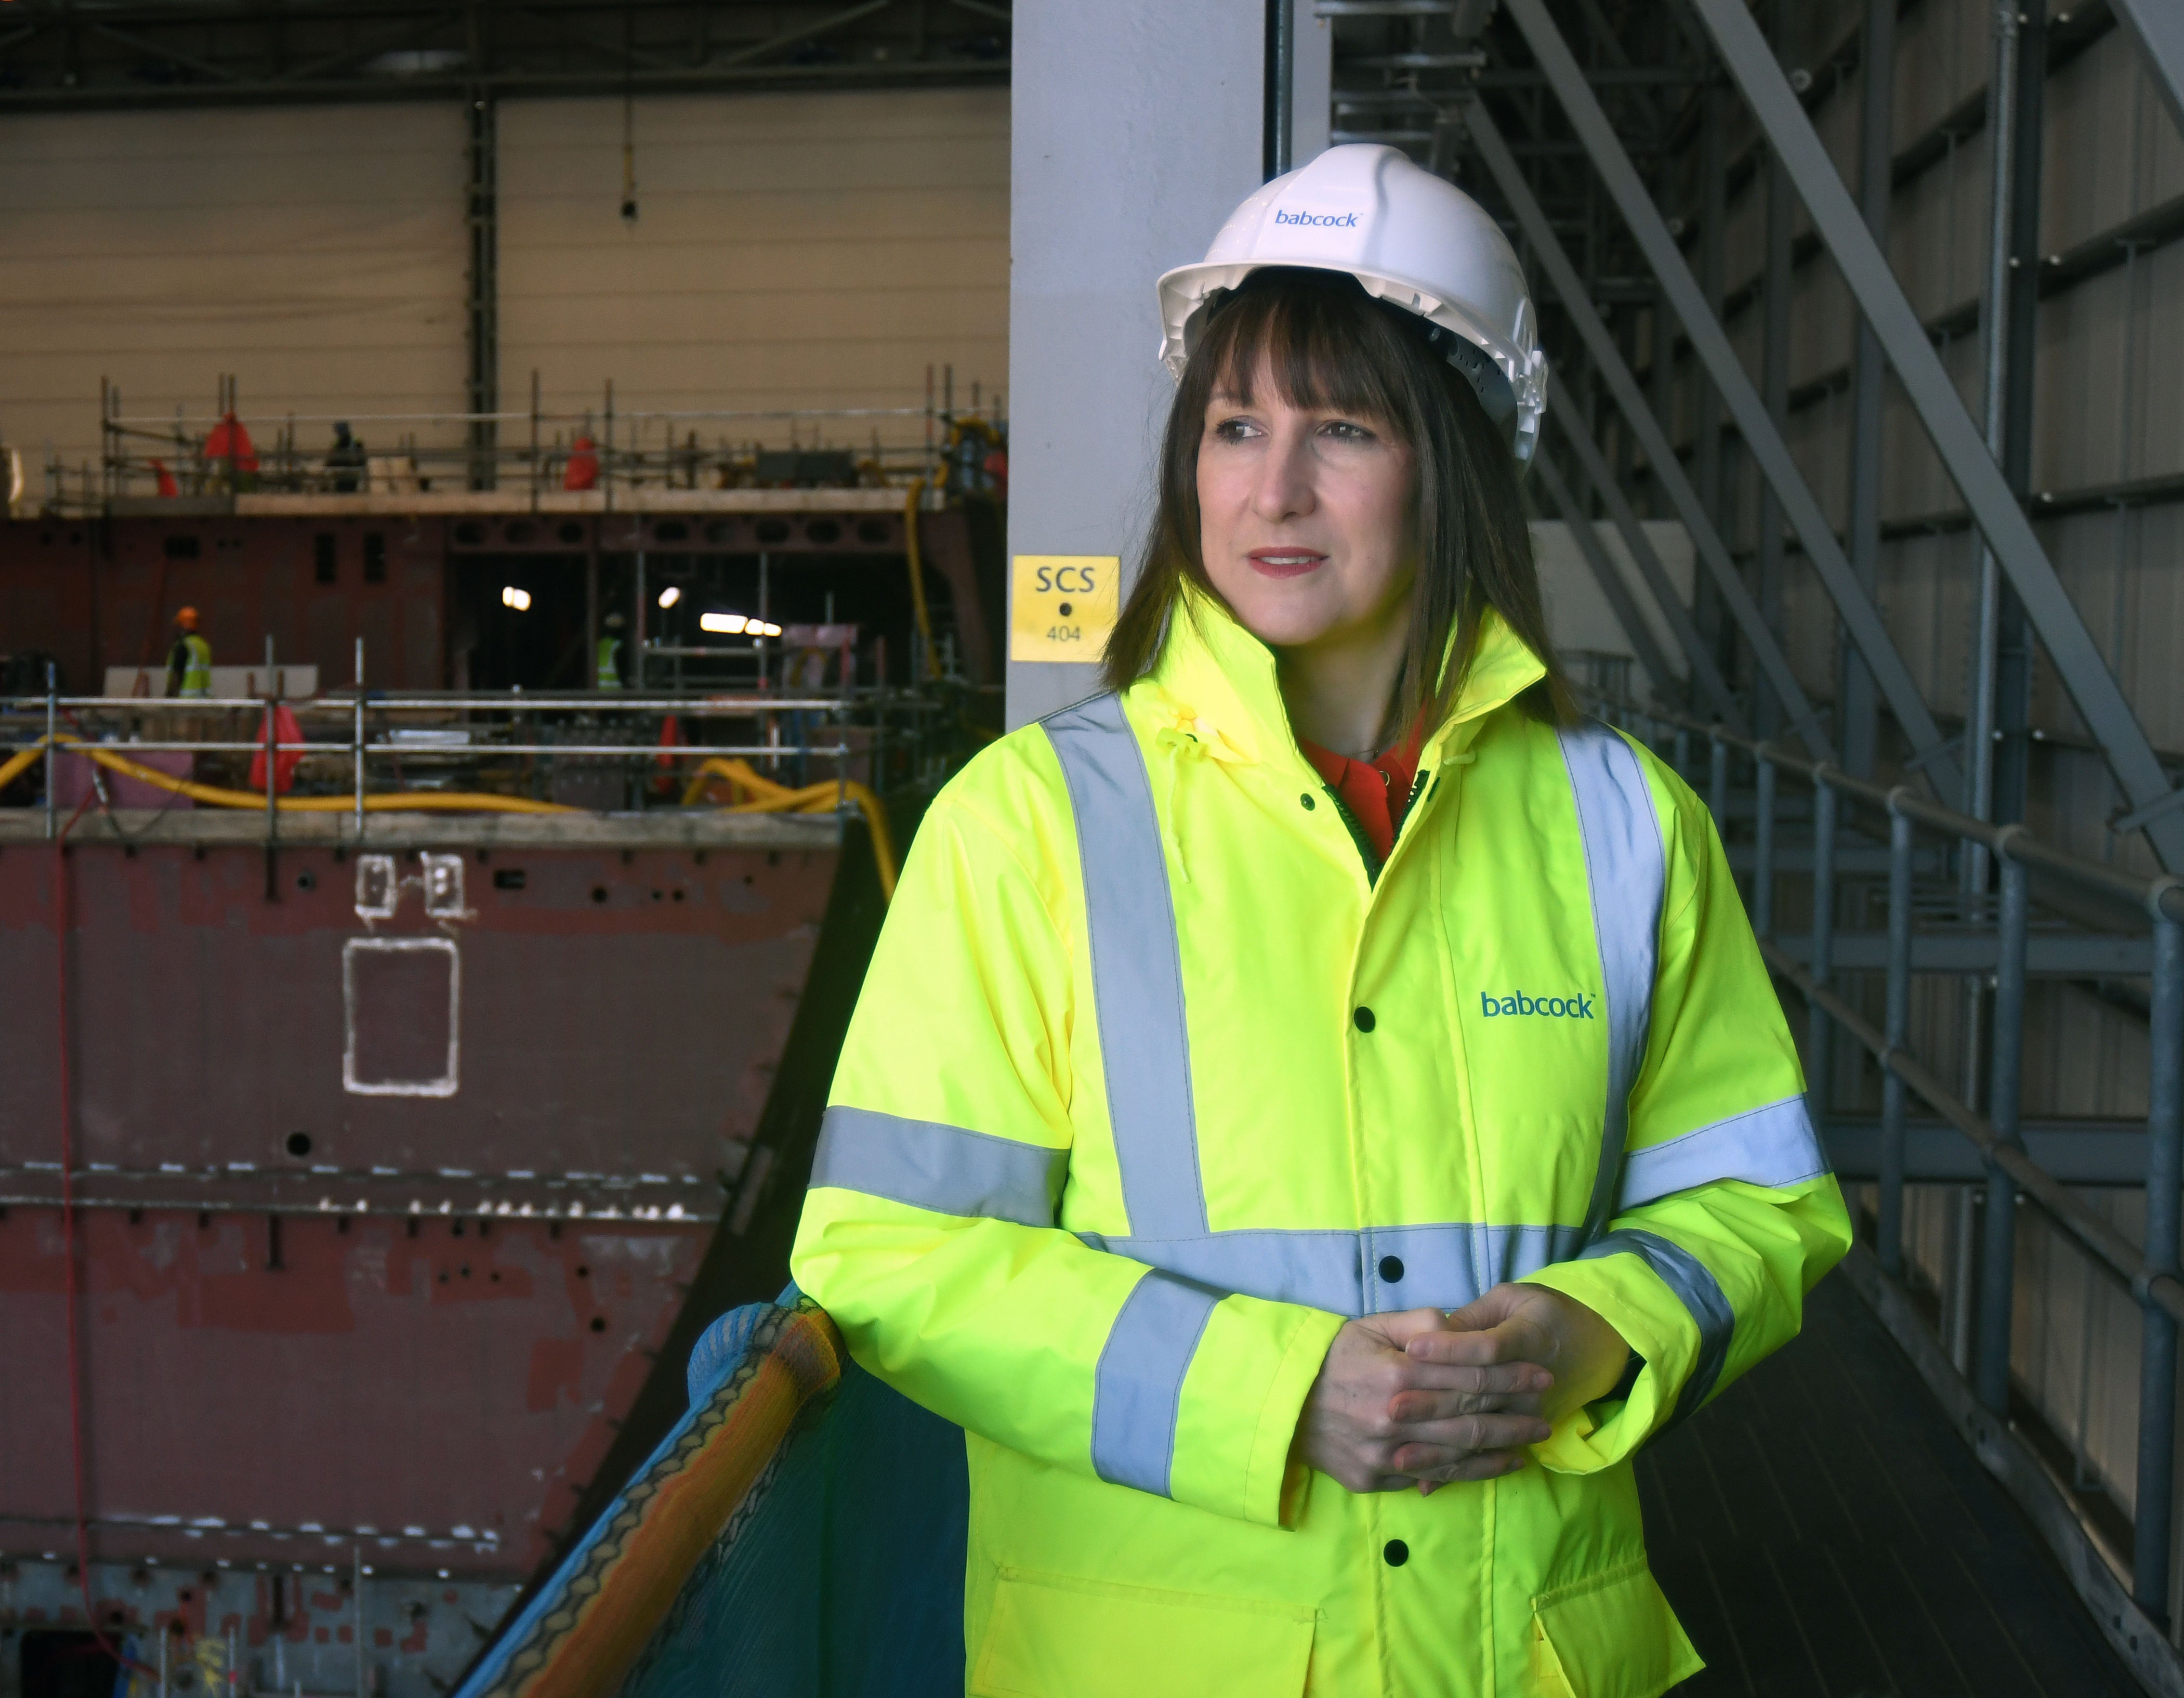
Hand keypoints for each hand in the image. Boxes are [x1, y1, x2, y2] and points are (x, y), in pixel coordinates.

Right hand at [1296, 1307, 1552, 1494]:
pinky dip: (1469, 1473)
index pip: (1469, 1378)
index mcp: (1398, 1374)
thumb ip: (1420, 1324)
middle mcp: (1395, 1418)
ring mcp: (1385, 1454)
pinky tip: (1496, 1466)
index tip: (1541, 1375)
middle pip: (1471, 1420)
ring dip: (1501, 1450)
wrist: (1282, 1403)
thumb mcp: (1371, 1326)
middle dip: (1516, 1417)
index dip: (1511, 1377)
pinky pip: (1432, 1477)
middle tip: (1548, 1416)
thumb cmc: (1332, 1357)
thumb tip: (1460, 1328)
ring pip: (1458, 1456)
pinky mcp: (1376, 1479)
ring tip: (1532, 1443)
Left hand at [1401, 1283, 1631, 1456]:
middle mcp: (1530, 1383)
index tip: (1410, 1348)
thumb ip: (1474, 1318)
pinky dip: (1454, 1472)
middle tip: (1390, 1407)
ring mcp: (1528, 1414)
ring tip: (1399, 1455)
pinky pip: (1486, 1459)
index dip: (1448, 1347)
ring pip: (1479, 1434)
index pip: (1484, 1347)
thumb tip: (1433, 1334)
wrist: (1591, 1346)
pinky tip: (1424, 1484)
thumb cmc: (1540, 1313)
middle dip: (1431, 1403)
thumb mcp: (1512, 1301)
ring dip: (1438, 1448)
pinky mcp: (1522, 1434)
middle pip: (1476, 1396)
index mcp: (1527, 1337)